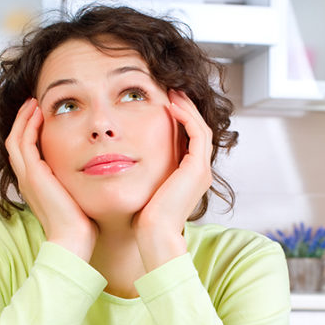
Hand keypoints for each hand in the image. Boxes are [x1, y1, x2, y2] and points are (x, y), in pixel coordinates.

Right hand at [5, 98, 96, 260]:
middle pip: (16, 141)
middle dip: (24, 120)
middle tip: (35, 104)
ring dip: (25, 118)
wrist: (73, 240)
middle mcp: (27, 179)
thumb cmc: (80, 224)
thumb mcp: (77, 196)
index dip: (31, 132)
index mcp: (35, 184)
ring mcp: (27, 176)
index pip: (26, 151)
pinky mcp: (33, 174)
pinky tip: (40, 113)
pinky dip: (29, 125)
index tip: (43, 117)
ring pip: (16, 138)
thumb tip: (95, 171)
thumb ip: (78, 182)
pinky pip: (24, 142)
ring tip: (35, 103)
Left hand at [134, 90, 213, 270]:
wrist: (152, 235)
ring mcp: (201, 171)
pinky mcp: (197, 169)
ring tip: (171, 91)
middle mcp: (200, 173)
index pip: (189, 139)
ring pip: (200, 127)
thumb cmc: (142, 218)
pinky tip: (169, 105)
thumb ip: (142, 171)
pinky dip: (185, 117)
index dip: (179, 119)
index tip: (161, 102)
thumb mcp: (143, 188)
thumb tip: (122, 158)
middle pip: (198, 130)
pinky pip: (197, 133)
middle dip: (184, 108)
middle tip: (170, 89)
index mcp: (189, 177)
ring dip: (186, 107)